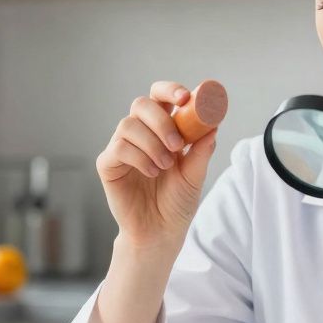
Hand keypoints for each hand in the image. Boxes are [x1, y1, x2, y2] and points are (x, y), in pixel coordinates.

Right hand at [96, 81, 218, 251]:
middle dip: (161, 119)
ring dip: (151, 143)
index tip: (185, 98)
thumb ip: (202, 150)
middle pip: (141, 104)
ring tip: (165, 167)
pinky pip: (118, 147)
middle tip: (177, 144)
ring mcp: (122, 147)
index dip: (170, 90)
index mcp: (162, 129)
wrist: (161, 231)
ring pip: (128, 124)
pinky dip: (139, 157)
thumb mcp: (195, 174)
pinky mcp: (108, 164)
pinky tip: (151, 173)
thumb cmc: (177, 202)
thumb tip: (213, 124)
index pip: (161, 97)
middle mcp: (140, 133)